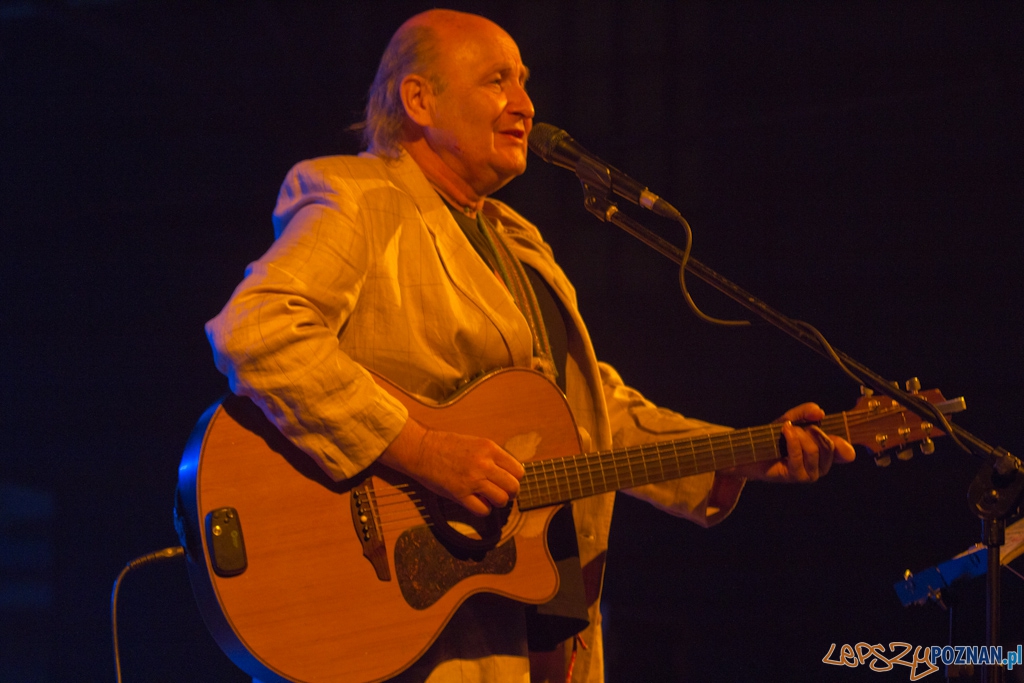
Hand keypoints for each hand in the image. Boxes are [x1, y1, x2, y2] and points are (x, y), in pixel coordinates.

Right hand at [378, 417, 524, 515]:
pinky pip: (483, 510)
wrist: (421, 449)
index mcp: (490, 448)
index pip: (518, 470)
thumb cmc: (446, 445)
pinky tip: (477, 503)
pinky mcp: (460, 494)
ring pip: (501, 500)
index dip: (515, 478)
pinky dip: (484, 509)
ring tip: (489, 498)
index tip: (508, 480)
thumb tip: (507, 471)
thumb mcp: (475, 442)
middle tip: (502, 492)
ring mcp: (472, 480)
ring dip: (498, 502)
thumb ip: (492, 456)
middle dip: (510, 492)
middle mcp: (484, 464)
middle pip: (514, 487)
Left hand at [726, 403, 855, 482]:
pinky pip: (799, 456)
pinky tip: (785, 431)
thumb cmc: (774, 437)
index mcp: (826, 453)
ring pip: (814, 450)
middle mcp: (822, 466)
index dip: (843, 444)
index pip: (846, 452)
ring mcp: (810, 474)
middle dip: (813, 430)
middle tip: (798, 426)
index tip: (832, 432)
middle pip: (829, 446)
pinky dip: (792, 440)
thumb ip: (805, 413)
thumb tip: (819, 412)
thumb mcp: (790, 419)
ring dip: (799, 435)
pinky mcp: (796, 477)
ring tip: (787, 429)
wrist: (751, 451)